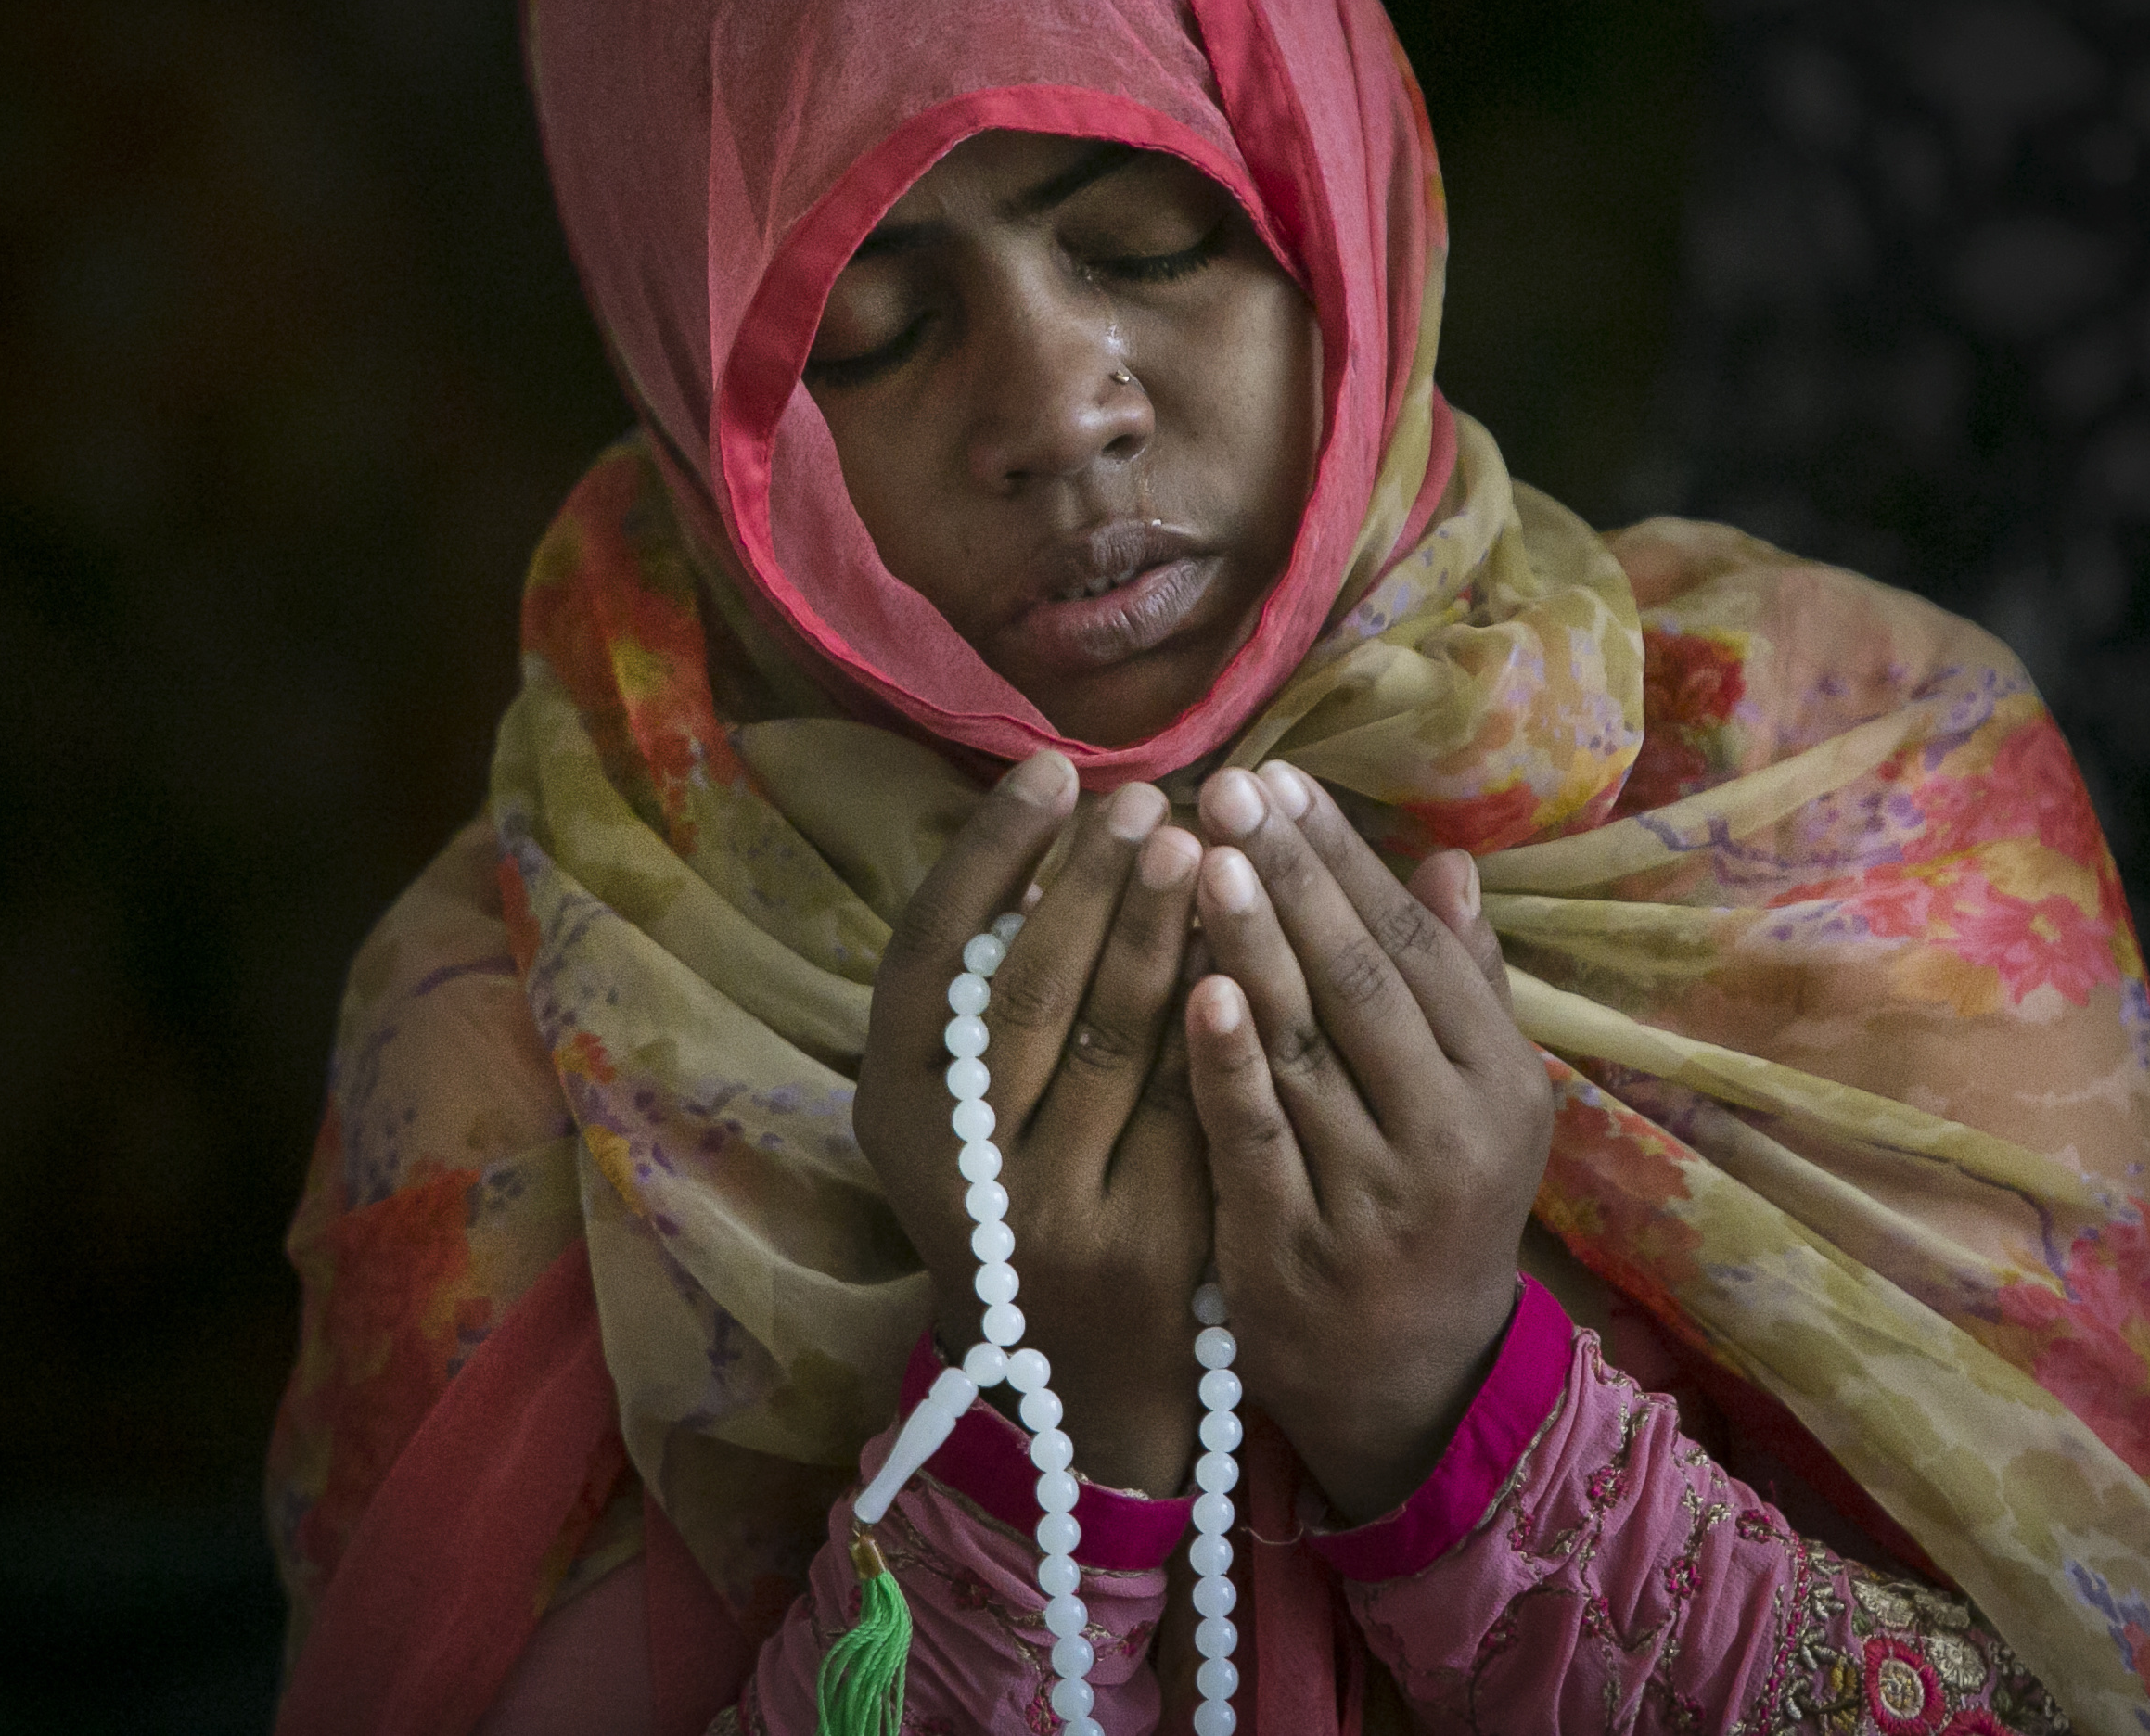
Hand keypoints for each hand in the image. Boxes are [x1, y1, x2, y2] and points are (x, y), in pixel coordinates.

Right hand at [856, 750, 1214, 1494]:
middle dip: (1094, 883)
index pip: (928, 955)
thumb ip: (989, 987)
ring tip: (1207, 845)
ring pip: (1117, 1044)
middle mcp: (963, 1163)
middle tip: (1153, 797)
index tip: (1051, 770)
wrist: (1079, 1379)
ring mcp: (1055, 1210)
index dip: (986, 856)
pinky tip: (1255, 945)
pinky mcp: (1149, 1243)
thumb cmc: (1024, 1189)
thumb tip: (1061, 822)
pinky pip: (1191, 1104)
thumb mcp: (968, 1103)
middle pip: (1028, 993)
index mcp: (894, 1110)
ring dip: (1165, 933)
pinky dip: (1221, 1017)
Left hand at [1182, 762, 1550, 1519]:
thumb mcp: (1481, 1103)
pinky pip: (1253, 1136)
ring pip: (1304, 1047)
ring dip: (1251, 942)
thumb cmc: (1438, 1209)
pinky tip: (1193, 984)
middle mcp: (1448, 1135)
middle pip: (1362, 982)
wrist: (1413, 1382)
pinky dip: (1225, 1059)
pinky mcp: (1292, 1248)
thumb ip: (1463, 984)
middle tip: (1229, 785)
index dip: (1349, 859)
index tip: (1286, 778)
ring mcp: (1370, 1195)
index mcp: (1499, 1085)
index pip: (1417, 947)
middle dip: (1294, 875)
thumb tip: (1447, 859)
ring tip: (1202, 852)